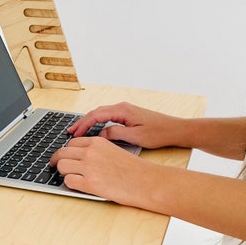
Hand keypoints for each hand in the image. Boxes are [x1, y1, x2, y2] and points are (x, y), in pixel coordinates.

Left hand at [50, 136, 153, 206]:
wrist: (146, 182)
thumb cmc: (133, 169)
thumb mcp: (113, 150)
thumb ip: (96, 151)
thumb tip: (79, 156)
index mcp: (97, 142)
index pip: (71, 143)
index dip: (66, 151)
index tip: (64, 156)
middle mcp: (90, 152)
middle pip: (62, 153)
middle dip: (57, 161)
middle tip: (55, 166)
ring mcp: (89, 167)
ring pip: (61, 166)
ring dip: (63, 172)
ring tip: (69, 176)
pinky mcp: (90, 184)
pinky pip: (68, 181)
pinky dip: (70, 184)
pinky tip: (78, 185)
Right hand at [68, 102, 187, 148]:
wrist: (175, 130)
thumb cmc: (158, 133)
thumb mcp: (135, 137)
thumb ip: (116, 134)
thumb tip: (101, 135)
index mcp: (123, 110)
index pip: (97, 115)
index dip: (83, 124)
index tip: (74, 133)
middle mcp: (123, 107)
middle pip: (96, 112)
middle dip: (82, 122)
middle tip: (70, 132)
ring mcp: (125, 110)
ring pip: (101, 114)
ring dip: (89, 122)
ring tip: (78, 132)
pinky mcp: (128, 115)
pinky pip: (108, 117)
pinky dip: (98, 123)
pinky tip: (94, 130)